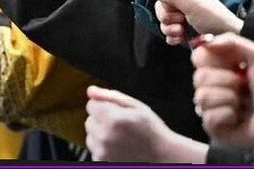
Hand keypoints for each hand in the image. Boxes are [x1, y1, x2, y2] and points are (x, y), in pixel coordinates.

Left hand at [84, 86, 207, 162]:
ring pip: (91, 137)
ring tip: (122, 140)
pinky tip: (120, 150)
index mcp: (112, 119)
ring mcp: (102, 152)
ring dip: (101, 136)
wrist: (163, 158)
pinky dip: (104, 149)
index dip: (105, 107)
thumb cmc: (152, 131)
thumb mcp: (137, 107)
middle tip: (122, 128)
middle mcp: (104, 136)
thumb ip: (111, 96)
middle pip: (89, 121)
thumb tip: (90, 91)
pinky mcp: (102, 163)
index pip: (91, 105)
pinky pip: (95, 150)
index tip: (118, 113)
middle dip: (102, 121)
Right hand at [153, 0, 242, 46]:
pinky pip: (168, 34)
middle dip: (167, 17)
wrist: (226, 42)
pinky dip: (172, 37)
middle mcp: (185, 3)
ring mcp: (184, 19)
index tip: (175, 8)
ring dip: (170, 28)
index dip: (166, 1)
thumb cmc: (215, 20)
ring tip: (182, 32)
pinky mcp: (183, 33)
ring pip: (163, 22)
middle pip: (162, 7)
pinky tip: (180, 39)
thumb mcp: (194, 3)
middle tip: (180, 21)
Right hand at [192, 33, 253, 148]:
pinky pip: (209, 116)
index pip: (198, 57)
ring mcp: (212, 107)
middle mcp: (214, 86)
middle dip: (226, 80)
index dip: (211, 59)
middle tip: (244, 85)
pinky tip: (239, 117)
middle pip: (199, 77)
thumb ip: (232, 42)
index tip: (231, 63)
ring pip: (202, 96)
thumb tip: (205, 41)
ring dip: (228, 98)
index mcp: (221, 67)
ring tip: (243, 103)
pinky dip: (227, 115)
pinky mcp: (214, 127)